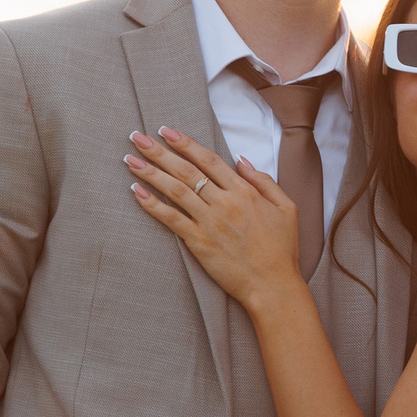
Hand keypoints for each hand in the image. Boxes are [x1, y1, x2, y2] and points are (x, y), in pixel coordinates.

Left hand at [126, 127, 302, 308]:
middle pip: (186, 170)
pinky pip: (171, 219)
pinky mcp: (199, 242)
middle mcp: (225, 203)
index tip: (166, 131)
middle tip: (136, 137)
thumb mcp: (286, 208)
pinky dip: (152, 204)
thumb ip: (264, 180)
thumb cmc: (282, 249)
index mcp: (245, 192)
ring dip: (150, 172)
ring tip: (130, 160)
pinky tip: (136, 191)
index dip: (185, 143)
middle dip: (159, 151)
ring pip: (175, 190)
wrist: (273, 285)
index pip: (209, 160)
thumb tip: (241, 160)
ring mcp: (210, 222)